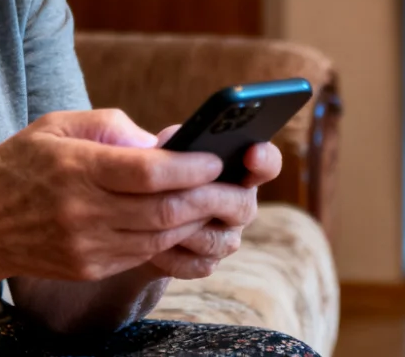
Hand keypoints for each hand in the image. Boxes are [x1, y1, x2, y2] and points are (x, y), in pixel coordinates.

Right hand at [0, 110, 256, 283]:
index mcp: (76, 169)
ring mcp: (86, 246)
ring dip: (199, 221)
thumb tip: (163, 144)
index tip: (217, 157)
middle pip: (164, 210)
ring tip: (223, 205)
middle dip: (210, 199)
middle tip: (238, 188)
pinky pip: (143, 253)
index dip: (191, 167)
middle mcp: (82, 212)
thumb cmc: (20, 164)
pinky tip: (188, 221)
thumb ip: (112, 127)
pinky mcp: (89, 268)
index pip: (149, 173)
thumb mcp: (58, 126)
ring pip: (161, 236)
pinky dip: (172, 237)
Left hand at [144, 127, 281, 279]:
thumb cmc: (157, 176)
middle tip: (177, 192)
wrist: (137, 220)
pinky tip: (150, 243)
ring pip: (216, 239)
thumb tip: (166, 144)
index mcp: (238, 170)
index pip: (267, 163)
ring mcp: (227, 237)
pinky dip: (171, 255)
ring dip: (183, 228)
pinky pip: (197, 264)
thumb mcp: (162, 151)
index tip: (251, 153)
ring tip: (152, 218)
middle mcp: (240, 203)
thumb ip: (171, 141)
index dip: (264, 159)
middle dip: (209, 199)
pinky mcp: (206, 263)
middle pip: (242, 206)